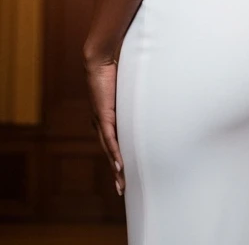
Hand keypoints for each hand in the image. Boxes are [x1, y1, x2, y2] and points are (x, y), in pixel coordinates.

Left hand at [86, 57, 124, 196]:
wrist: (99, 59)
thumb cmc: (113, 70)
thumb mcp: (126, 89)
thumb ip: (132, 96)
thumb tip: (149, 93)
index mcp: (106, 118)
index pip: (112, 144)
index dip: (117, 160)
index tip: (123, 174)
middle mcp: (101, 122)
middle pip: (109, 153)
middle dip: (116, 172)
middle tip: (122, 189)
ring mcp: (101, 120)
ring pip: (108, 150)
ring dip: (115, 168)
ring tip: (121, 183)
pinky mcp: (103, 115)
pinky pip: (109, 138)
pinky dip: (114, 153)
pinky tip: (118, 165)